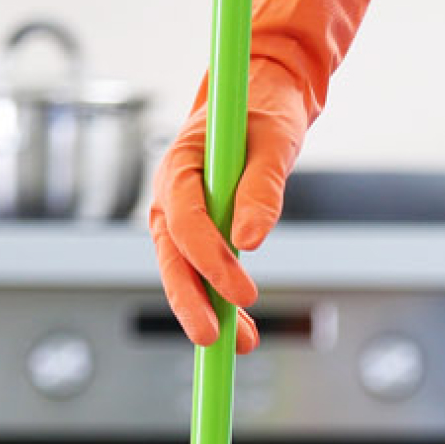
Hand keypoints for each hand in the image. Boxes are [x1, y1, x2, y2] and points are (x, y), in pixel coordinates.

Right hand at [147, 0, 370, 353]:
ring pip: (184, 270)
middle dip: (191, 299)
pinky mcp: (201, 231)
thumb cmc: (265, 111)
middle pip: (171, 255)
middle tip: (213, 338)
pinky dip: (223, 302)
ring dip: (209, 309)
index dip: (210, 260)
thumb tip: (250, 240)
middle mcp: (171, 194)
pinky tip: (246, 334)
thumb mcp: (273, 141)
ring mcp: (181, 215)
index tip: (245, 293)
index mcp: (178, 164)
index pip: (184, 220)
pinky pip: (204, 272)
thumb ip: (261, 187)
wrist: (262, 97)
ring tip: (243, 345)